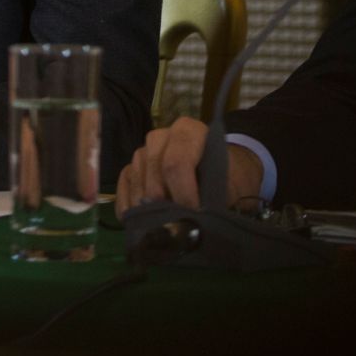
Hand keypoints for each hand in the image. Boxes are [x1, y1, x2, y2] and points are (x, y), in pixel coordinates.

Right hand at [114, 117, 265, 214]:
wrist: (222, 172)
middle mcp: (160, 137)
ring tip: (161, 224)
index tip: (192, 212)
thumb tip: (198, 217)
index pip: (176, 161)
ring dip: (145, 204)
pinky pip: (124, 183)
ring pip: (136, 177)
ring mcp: (143, 151)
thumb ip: (215, 194)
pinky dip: (127, 203)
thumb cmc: (228, 176)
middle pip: (153, 170)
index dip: (182, 190)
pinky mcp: (131, 166)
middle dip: (162, 200)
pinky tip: (135, 220)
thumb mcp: (231, 182)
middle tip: (175, 222)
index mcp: (188, 131)